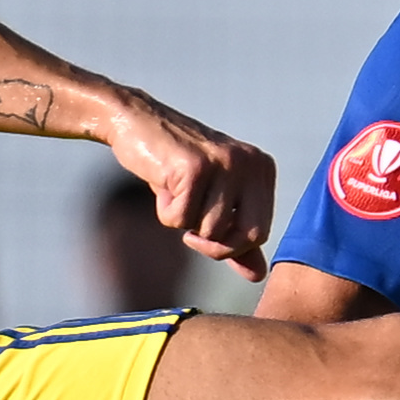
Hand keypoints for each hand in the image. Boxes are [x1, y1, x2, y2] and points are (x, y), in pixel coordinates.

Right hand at [103, 92, 276, 277]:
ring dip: (183, 222)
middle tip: (190, 229)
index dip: (229, 245)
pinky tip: (163, 185)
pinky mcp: (194, 168)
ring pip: (210, 230)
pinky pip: (181, 219)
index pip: (260, 232)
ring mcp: (224, 163)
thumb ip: (236, 237)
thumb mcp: (212, 201)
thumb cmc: (177, 166)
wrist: (137, 123)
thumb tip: (258, 276)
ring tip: (176, 191)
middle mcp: (250, 162)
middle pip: (245, 236)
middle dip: (213, 245)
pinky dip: (165, 211)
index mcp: (262, 169)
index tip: (206, 229)